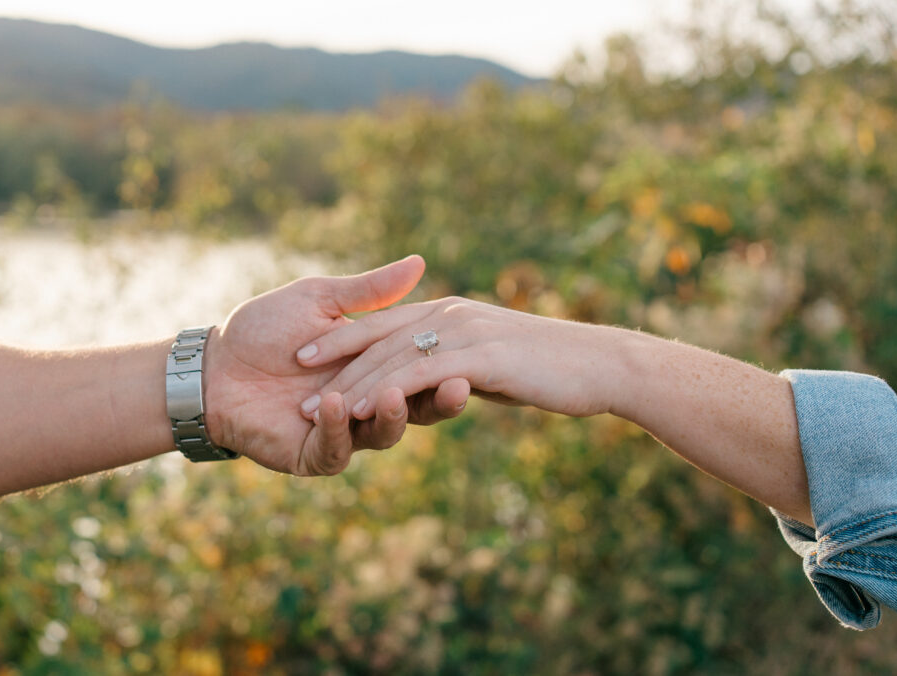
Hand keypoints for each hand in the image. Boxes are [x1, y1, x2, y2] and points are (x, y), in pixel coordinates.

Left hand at [203, 257, 469, 475]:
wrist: (215, 364)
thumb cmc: (264, 328)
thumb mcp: (320, 300)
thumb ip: (370, 292)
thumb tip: (420, 262)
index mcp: (375, 366)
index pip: (419, 366)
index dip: (444, 364)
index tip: (469, 355)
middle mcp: (366, 401)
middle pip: (414, 406)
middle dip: (436, 400)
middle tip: (456, 387)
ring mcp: (342, 431)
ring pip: (381, 432)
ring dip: (390, 415)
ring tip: (392, 395)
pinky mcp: (313, 455)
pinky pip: (335, 449)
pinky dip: (337, 428)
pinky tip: (334, 405)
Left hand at [295, 296, 619, 421]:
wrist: (600, 365)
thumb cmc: (550, 363)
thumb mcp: (494, 354)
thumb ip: (456, 357)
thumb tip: (434, 375)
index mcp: (448, 312)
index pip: (382, 323)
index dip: (340, 338)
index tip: (304, 355)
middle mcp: (449, 317)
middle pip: (378, 340)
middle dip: (335, 365)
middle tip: (296, 388)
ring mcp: (464, 335)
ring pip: (394, 357)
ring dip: (353, 383)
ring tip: (315, 406)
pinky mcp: (480, 359)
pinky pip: (423, 374)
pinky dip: (390, 390)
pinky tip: (363, 411)